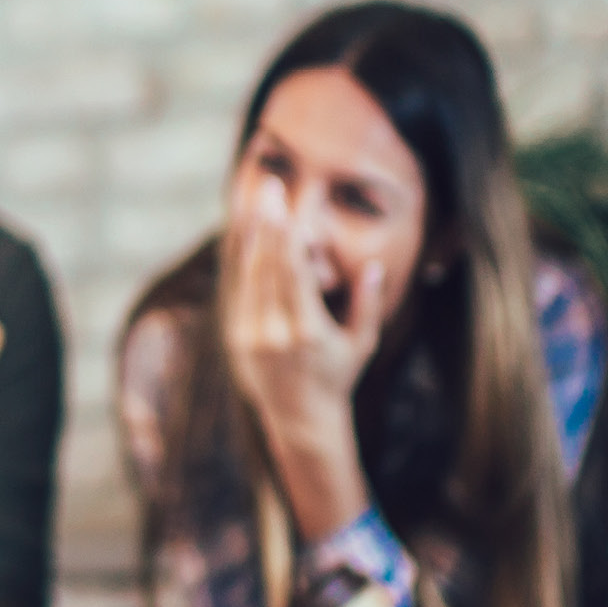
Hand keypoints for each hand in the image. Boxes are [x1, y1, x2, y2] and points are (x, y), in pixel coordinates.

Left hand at [217, 174, 387, 536]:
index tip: (288, 207)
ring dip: (250, 235)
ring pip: (246, 274)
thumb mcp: (362, 344)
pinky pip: (235, 288)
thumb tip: (373, 265)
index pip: (293, 274)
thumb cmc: (338, 376)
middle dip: (267, 224)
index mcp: (307, 332)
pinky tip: (242, 233)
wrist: (300, 418)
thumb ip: (367, 304)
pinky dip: (238, 258)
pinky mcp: (234, 337)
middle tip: (271, 187)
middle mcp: (273, 333)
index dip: (287, 237)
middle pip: (266, 267)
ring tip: (255, 200)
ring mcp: (249, 336)